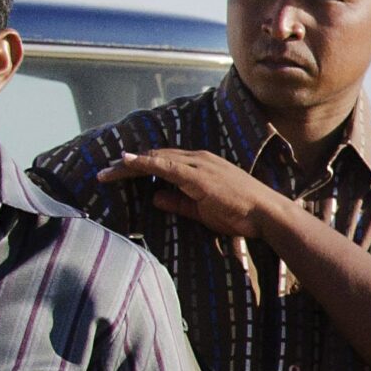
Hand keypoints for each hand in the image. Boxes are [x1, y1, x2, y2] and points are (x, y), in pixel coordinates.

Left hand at [97, 149, 283, 240]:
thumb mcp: (203, 210)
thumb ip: (178, 202)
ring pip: (155, 158)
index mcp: (201, 166)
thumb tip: (154, 197)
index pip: (164, 161)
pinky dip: (143, 162)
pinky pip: (164, 165)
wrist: (266, 214)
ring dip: (128, 164)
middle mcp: (198, 159)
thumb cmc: (240, 214)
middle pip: (155, 156)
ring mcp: (198, 165)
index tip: (118, 172)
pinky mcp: (198, 175)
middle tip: (104, 171)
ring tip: (106, 171)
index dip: (140, 166)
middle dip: (128, 164)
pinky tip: (126, 162)